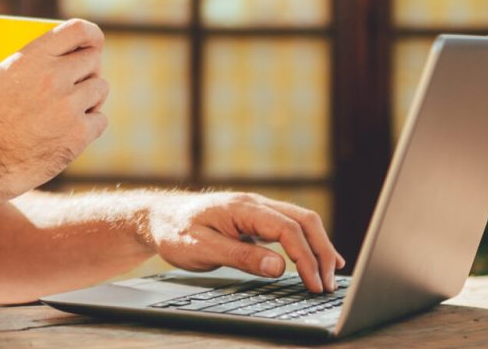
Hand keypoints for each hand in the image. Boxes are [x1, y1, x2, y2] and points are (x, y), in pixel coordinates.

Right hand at [0, 19, 109, 191]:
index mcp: (33, 58)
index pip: (78, 30)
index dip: (89, 33)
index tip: (89, 40)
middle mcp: (56, 78)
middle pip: (92, 60)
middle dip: (90, 65)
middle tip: (80, 75)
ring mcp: (69, 107)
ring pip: (100, 88)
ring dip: (93, 93)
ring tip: (82, 100)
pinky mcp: (78, 136)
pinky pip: (100, 120)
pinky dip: (93, 122)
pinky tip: (83, 124)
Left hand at [142, 192, 346, 292]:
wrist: (156, 217)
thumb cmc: (174, 232)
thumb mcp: (202, 249)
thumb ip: (241, 257)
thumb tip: (279, 267)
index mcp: (244, 208)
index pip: (288, 230)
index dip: (305, 258)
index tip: (313, 284)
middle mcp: (256, 204)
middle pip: (304, 222)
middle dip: (321, 252)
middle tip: (329, 284)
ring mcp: (257, 210)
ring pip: (301, 222)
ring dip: (318, 247)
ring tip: (331, 275)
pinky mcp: (255, 220)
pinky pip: (290, 227)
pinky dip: (308, 243)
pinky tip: (318, 259)